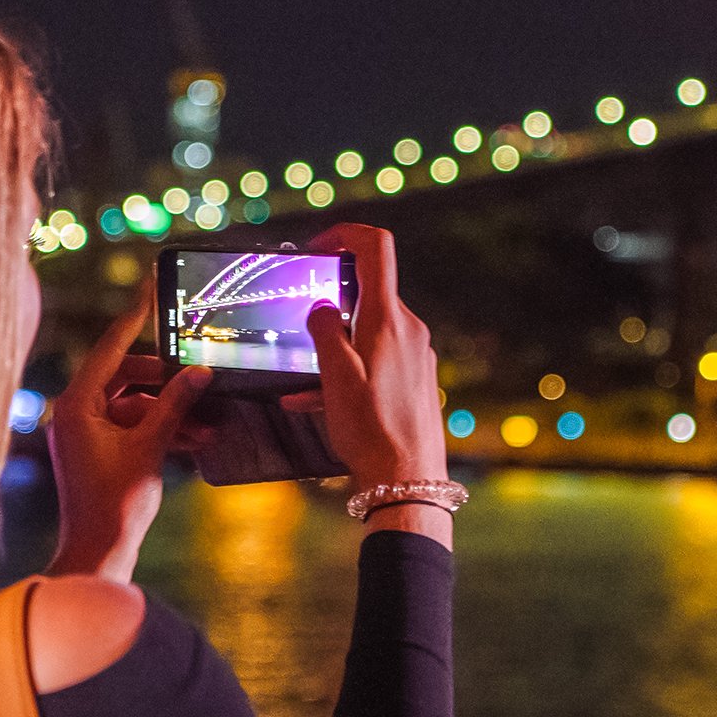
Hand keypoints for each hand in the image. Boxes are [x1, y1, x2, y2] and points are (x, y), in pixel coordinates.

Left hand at [48, 280, 212, 582]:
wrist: (97, 555)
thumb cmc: (115, 504)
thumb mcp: (151, 446)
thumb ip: (175, 404)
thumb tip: (198, 372)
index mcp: (75, 405)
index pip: (109, 349)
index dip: (135, 319)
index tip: (150, 289)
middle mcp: (73, 414)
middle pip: (125, 376)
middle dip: (166, 382)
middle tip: (199, 381)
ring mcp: (83, 434)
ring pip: (133, 404)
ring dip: (169, 412)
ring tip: (207, 422)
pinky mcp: (95, 452)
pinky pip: (130, 426)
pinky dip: (159, 430)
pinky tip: (194, 439)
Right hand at [280, 224, 446, 487]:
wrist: (408, 482)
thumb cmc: (371, 431)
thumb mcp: (335, 378)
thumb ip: (325, 331)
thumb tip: (322, 306)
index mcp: (388, 320)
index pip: (376, 247)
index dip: (345, 234)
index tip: (317, 248)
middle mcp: (409, 330)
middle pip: (368, 292)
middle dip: (330, 304)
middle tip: (299, 325)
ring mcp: (416, 354)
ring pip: (368, 331)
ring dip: (335, 346)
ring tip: (303, 381)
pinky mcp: (416, 379)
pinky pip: (377, 360)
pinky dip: (349, 370)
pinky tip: (318, 402)